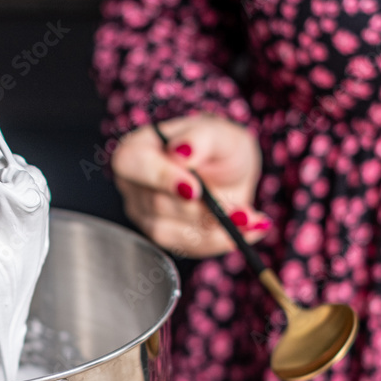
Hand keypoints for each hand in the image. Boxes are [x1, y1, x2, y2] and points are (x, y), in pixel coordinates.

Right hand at [110, 113, 269, 257]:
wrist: (231, 173)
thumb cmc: (218, 147)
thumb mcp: (218, 133)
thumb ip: (201, 138)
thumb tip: (183, 152)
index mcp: (136, 150)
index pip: (132, 163)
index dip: (162, 178)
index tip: (195, 189)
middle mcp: (134, 185)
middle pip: (157, 204)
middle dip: (201, 209)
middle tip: (240, 209)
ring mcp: (145, 215)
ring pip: (172, 232)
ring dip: (215, 228)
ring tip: (249, 218)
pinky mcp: (164, 237)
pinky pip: (187, 247)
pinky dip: (220, 240)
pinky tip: (246, 229)